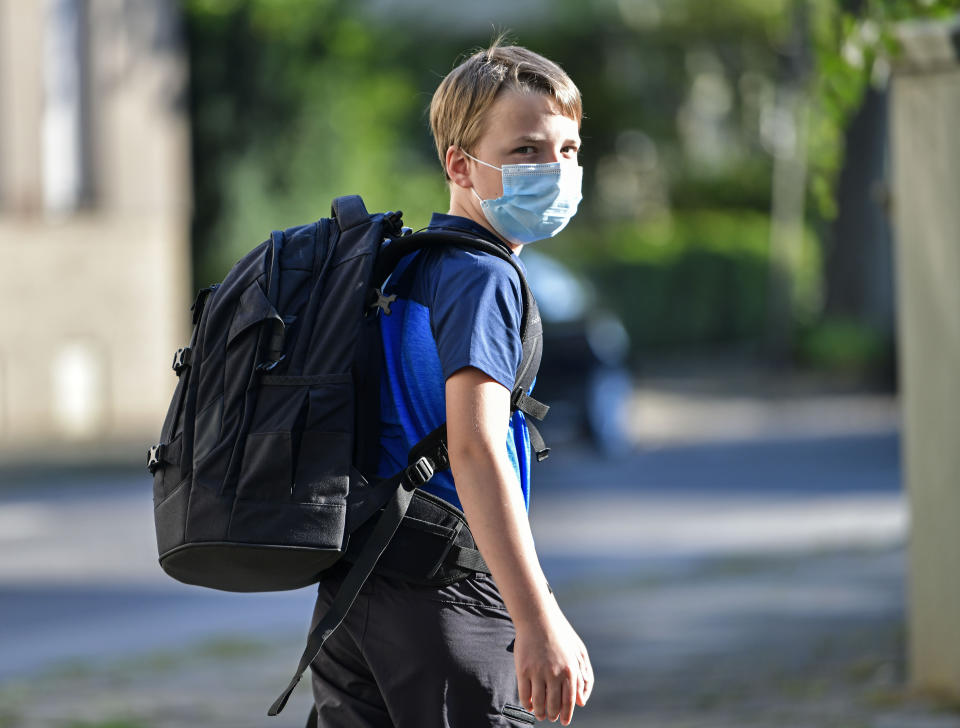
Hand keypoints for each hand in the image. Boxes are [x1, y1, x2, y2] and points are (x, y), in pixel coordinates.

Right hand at [514, 605, 593, 724]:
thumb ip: (582, 676)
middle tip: (550, 717)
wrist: (538, 618)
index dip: (566, 714)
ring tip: (539, 714)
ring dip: (539, 712)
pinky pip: (524, 694)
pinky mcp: (523, 669)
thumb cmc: (560, 635)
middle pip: (553, 705)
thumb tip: (581, 701)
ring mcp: (538, 672)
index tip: (564, 722)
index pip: (569, 701)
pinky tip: (529, 705)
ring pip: (538, 703)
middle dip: (552, 714)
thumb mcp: (577, 652)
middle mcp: (555, 673)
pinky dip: (527, 704)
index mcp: (570, 670)